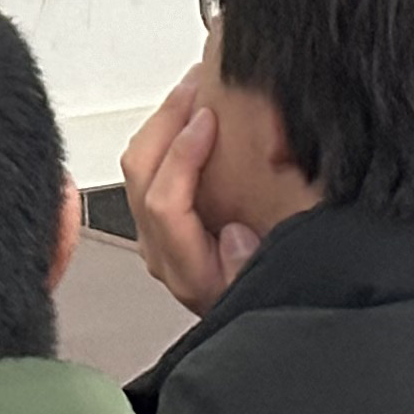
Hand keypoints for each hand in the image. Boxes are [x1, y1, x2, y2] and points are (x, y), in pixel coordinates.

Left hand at [118, 68, 262, 316]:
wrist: (263, 330)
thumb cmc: (270, 307)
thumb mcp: (275, 290)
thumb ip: (254, 267)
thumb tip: (234, 235)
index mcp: (190, 272)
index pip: (164, 202)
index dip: (182, 154)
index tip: (208, 118)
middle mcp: (163, 255)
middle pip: (140, 174)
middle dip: (165, 120)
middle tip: (196, 83)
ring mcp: (157, 239)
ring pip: (139, 167)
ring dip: (164, 124)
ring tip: (195, 89)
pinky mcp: (161, 227)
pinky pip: (150, 170)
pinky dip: (168, 138)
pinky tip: (194, 118)